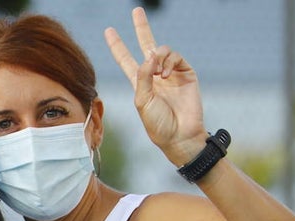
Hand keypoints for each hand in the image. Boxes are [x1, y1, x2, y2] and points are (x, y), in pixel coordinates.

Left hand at [104, 7, 207, 166]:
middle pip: (146, 45)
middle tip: (136, 10)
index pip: (125, 60)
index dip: (117, 46)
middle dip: (142, 28)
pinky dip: (169, 62)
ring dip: (158, 58)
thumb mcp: (142, 101)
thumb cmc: (158, 124)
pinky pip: (175, 57)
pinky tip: (166, 75)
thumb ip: (142, 76)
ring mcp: (170, 73)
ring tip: (158, 74)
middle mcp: (154, 75)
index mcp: (139, 83)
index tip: (109, 31)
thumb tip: (151, 53)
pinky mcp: (185, 73)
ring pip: (162, 50)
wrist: (180, 135)